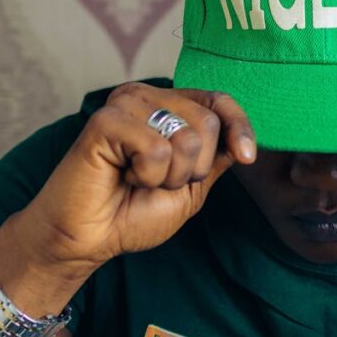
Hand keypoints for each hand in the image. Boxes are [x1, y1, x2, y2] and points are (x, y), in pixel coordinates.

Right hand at [9, 83, 255, 275]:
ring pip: (185, 136)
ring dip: (169, 176)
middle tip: (158, 181)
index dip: (239, 126)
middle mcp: (148, 98)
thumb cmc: (132, 213)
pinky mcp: (106, 120)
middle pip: (208, 122)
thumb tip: (245, 140)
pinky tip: (122, 176)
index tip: (247, 157)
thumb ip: (214, 159)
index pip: (218, 101)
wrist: (89, 239)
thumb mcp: (191, 188)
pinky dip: (147, 174)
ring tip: (138, 179)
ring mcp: (126, 104)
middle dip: (193, 167)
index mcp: (169, 108)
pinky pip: (156, 148)